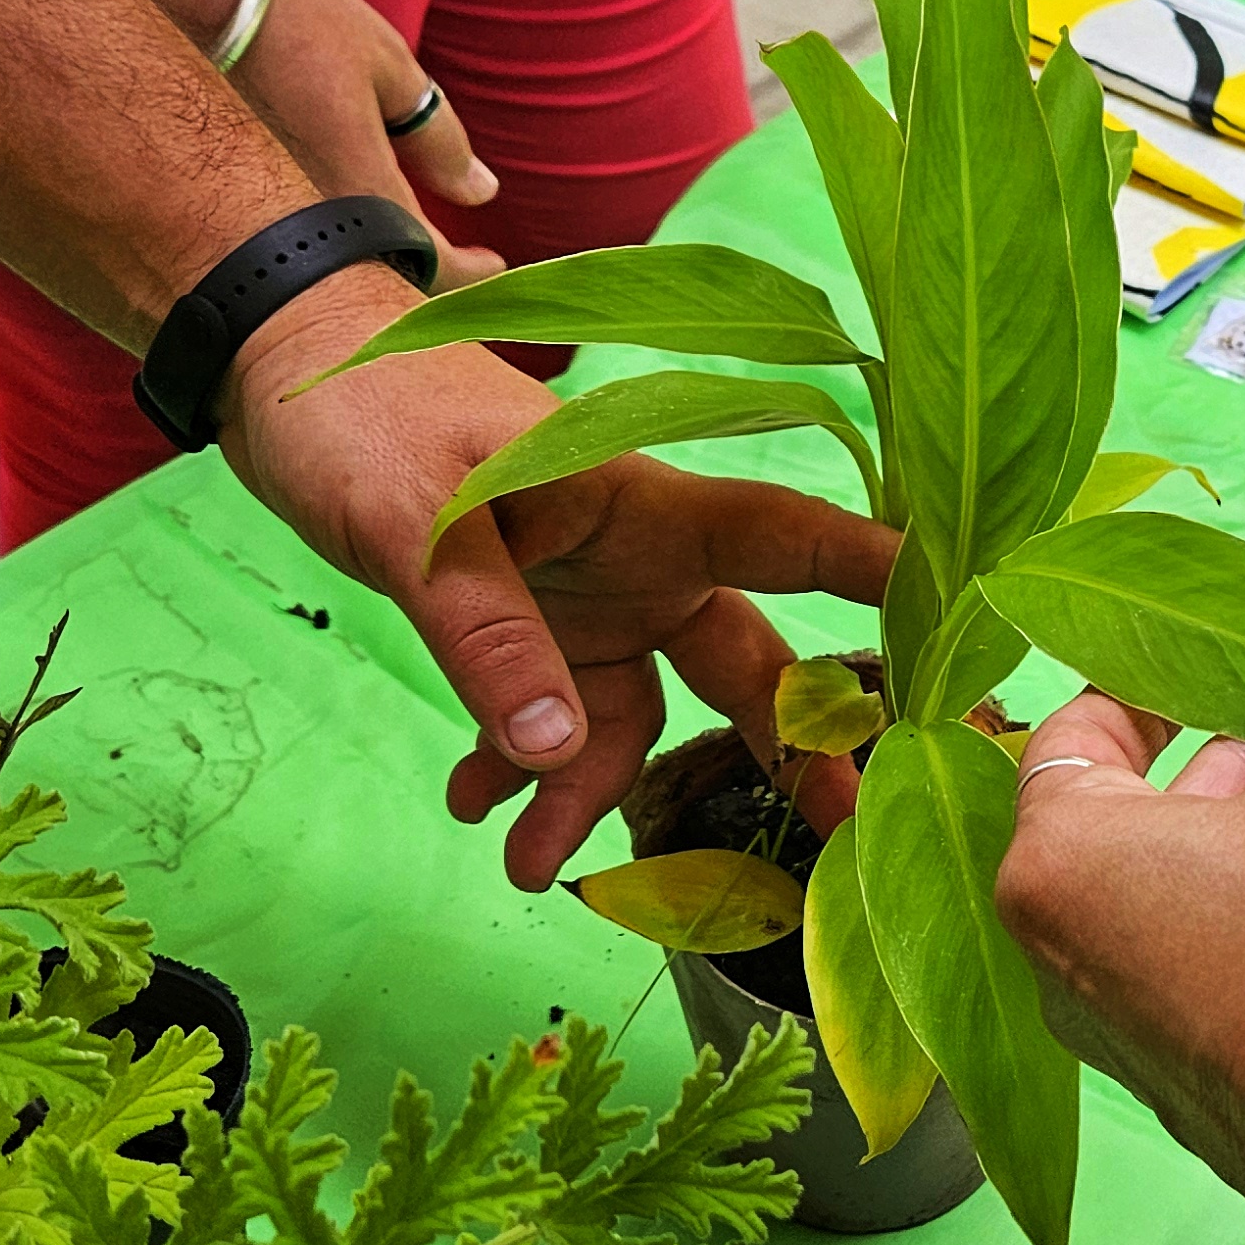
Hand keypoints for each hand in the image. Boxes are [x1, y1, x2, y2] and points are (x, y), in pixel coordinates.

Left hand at [218, 267, 899, 884]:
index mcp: (645, 500)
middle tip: (836, 832)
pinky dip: (520, 771)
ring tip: (525, 866)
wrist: (282, 379)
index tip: (962, 633)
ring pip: (637, 718)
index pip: (789, 539)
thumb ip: (491, 640)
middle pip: (745, 659)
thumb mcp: (416, 528)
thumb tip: (560, 762)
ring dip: (590, 796)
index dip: (880, 580)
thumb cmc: (364, 414)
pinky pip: (557, 722)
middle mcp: (642, 557)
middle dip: (789, 747)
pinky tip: (473, 806)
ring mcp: (593, 599)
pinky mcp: (535, 632)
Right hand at [230, 0, 505, 283]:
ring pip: (327, 274)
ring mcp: (253, 219)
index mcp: (361, 190)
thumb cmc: (290, 11)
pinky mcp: (212, 202)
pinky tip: (327, 217)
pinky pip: (280, 247)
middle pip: (377, 287)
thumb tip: (480, 192)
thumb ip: (438, 137)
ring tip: (399, 243)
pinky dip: (318, 247)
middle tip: (454, 265)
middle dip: (422, 282)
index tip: (494, 265)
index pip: (433, 268)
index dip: (474, 277)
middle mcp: (307, 222)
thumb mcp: (386, 64)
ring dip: (368, 269)